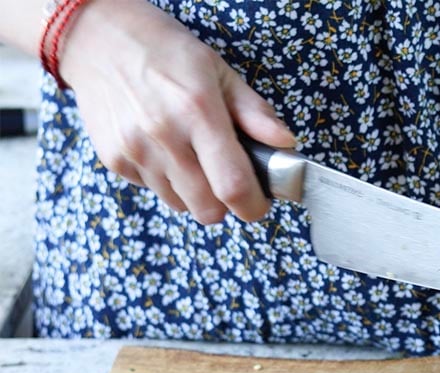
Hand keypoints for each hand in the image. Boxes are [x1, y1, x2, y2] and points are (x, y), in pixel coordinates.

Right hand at [58, 0, 293, 223]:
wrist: (97, 38)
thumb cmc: (164, 52)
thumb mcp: (218, 71)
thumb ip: (254, 112)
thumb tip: (285, 143)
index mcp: (198, 112)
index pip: (233, 187)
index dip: (254, 206)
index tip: (261, 201)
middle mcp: (164, 136)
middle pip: (208, 210)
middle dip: (226, 203)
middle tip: (229, 179)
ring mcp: (135, 151)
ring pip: (181, 205)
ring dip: (196, 193)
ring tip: (193, 156)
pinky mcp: (114, 160)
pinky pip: (154, 191)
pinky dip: (167, 181)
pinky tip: (164, 148)